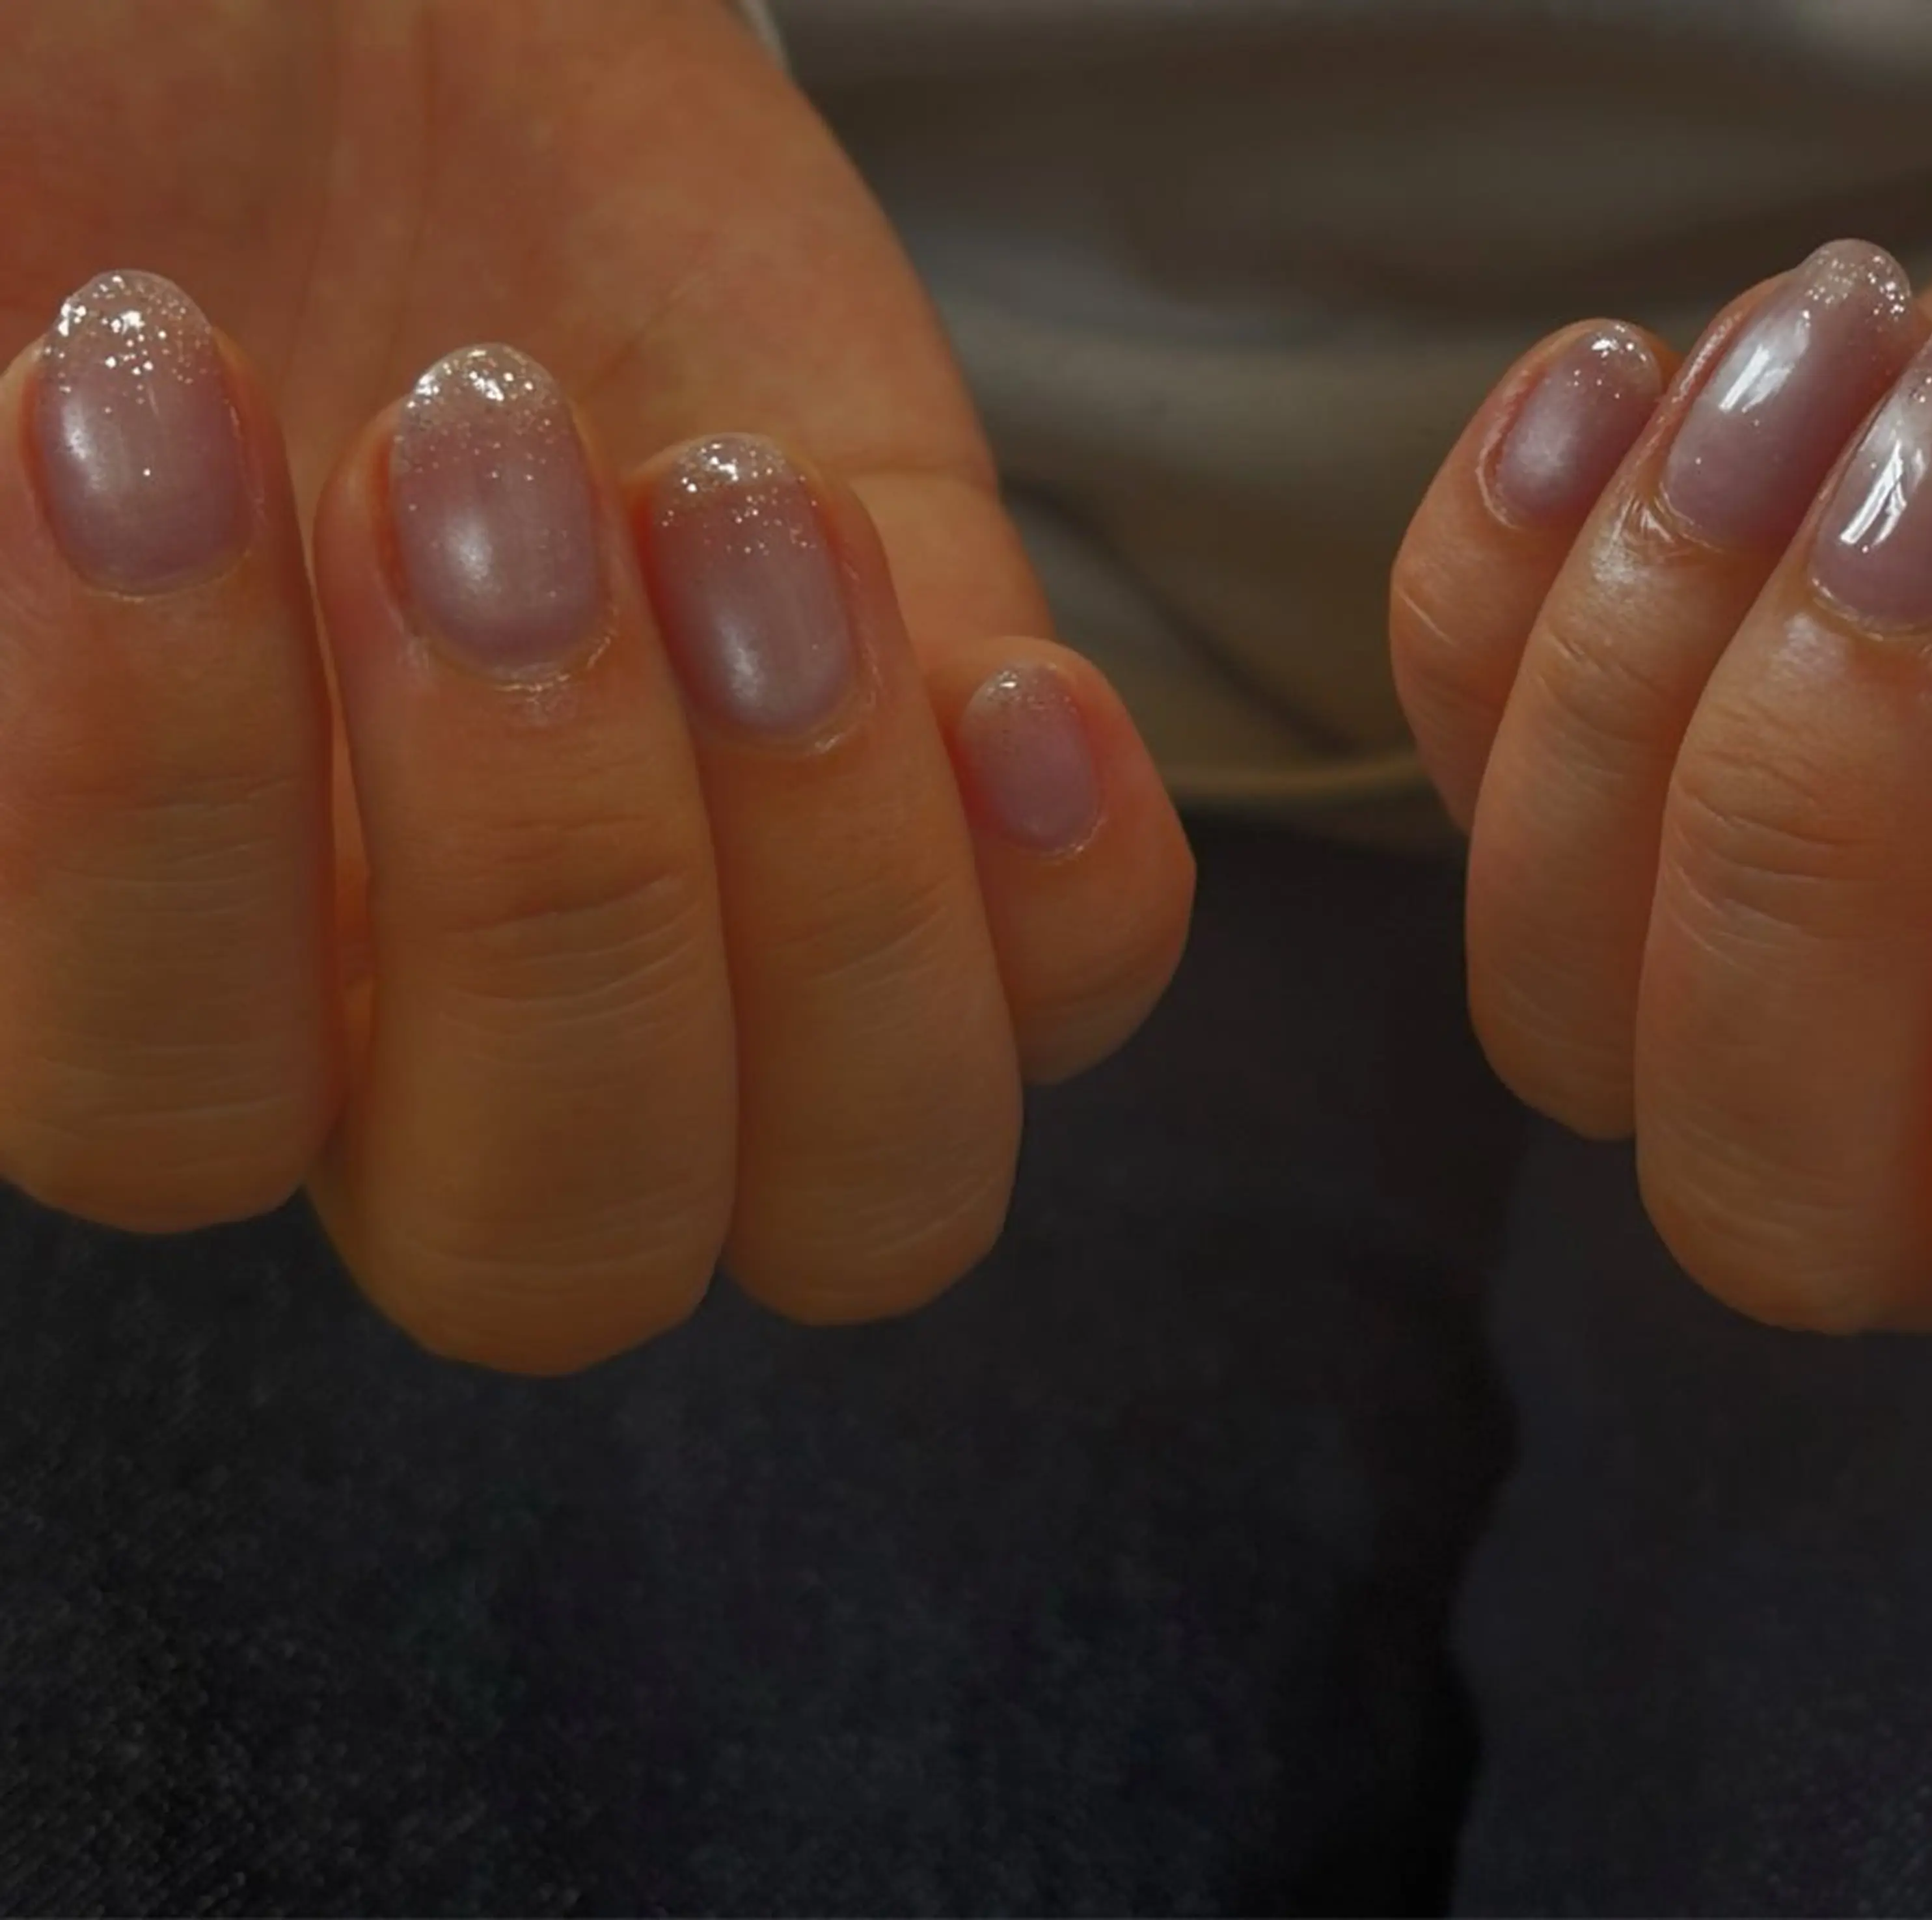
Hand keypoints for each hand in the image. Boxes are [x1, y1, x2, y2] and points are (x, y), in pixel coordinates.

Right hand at [0, 0, 1192, 1369]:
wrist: (357, 18)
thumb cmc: (95, 134)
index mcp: (164, 950)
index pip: (170, 1118)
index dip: (153, 819)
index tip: (127, 382)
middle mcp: (452, 1013)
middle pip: (554, 1250)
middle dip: (542, 881)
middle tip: (473, 461)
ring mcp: (739, 919)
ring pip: (858, 1193)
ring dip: (835, 892)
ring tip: (732, 508)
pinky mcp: (943, 773)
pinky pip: (1073, 991)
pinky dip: (1070, 891)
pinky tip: (1003, 683)